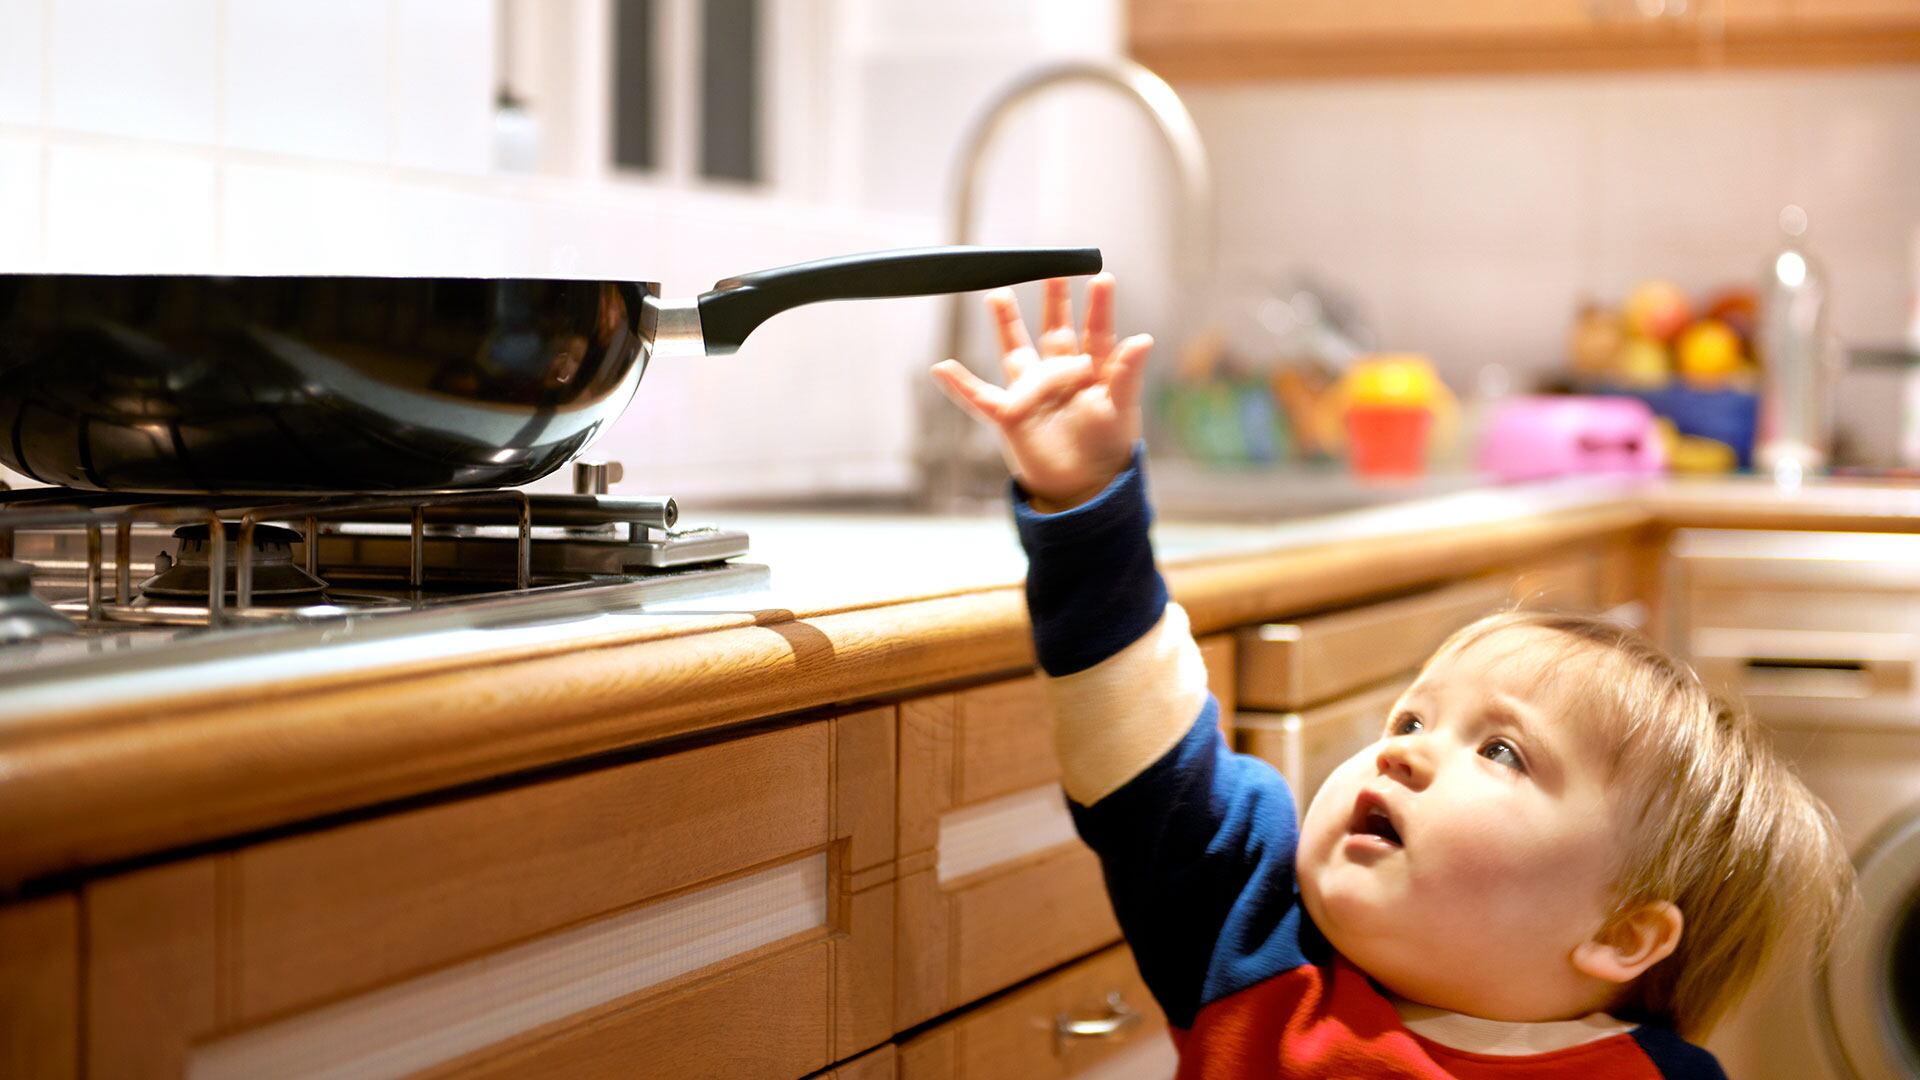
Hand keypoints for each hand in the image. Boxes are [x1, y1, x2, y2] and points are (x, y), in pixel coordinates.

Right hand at [931, 273, 1152, 512]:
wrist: (1084, 488)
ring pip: (1016, 350)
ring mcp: (1033, 391)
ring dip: (1006, 324)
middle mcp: (1060, 375)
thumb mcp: (1121, 408)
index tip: (1102, 278)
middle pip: (1055, 329)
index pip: (1095, 332)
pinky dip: (960, 385)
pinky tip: (941, 368)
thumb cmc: (1107, 447)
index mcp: (1092, 371)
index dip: (1098, 306)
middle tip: (1053, 270)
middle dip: (1054, 301)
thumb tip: (1144, 339)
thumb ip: (1127, 374)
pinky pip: (980, 397)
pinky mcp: (1011, 415)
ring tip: (998, 294)